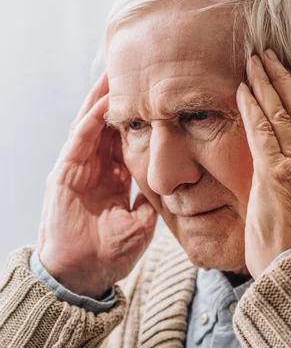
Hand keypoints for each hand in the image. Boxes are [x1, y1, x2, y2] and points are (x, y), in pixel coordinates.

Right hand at [37, 72, 157, 297]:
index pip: (126, 142)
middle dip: (121, 101)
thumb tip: (169, 186)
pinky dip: (91, 120)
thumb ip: (150, 201)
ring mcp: (79, 170)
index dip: (139, 120)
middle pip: (109, 126)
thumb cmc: (111, 255)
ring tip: (117, 73)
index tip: (156, 99)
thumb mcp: (141, 224)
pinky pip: (79, 140)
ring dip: (103, 100)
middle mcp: (96, 171)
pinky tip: (104, 100)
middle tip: (135, 72)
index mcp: (114, 181)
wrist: (83, 275)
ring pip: (92, 125)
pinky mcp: (64, 174)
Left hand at [236, 49, 290, 278]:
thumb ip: (290, 185)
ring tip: (254, 62)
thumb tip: (276, 171)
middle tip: (267, 56)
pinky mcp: (275, 176)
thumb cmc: (287, 248)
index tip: (282, 76)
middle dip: (281, 80)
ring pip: (282, 116)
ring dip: (266, 85)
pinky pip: (263, 134)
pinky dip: (253, 110)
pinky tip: (243, 91)